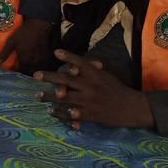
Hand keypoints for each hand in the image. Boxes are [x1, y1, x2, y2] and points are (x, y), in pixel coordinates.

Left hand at [0, 17, 52, 72]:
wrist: (39, 25)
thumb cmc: (24, 33)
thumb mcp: (11, 42)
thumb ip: (4, 53)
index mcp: (25, 61)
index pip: (22, 73)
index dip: (19, 74)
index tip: (16, 74)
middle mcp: (35, 63)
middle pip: (31, 73)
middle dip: (27, 74)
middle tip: (23, 73)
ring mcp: (43, 59)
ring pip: (39, 70)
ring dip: (35, 72)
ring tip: (32, 71)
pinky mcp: (48, 55)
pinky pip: (46, 65)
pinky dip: (42, 67)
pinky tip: (39, 65)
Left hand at [35, 49, 154, 129]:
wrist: (131, 108)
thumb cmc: (116, 90)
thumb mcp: (105, 76)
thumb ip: (90, 70)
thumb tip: (75, 64)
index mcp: (95, 75)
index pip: (80, 63)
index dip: (68, 57)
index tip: (56, 52)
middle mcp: (91, 86)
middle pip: (67, 79)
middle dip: (50, 77)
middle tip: (36, 75)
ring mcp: (89, 101)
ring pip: (65, 98)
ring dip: (49, 96)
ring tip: (38, 95)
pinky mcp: (90, 114)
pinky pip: (71, 113)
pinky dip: (59, 113)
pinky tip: (50, 111)